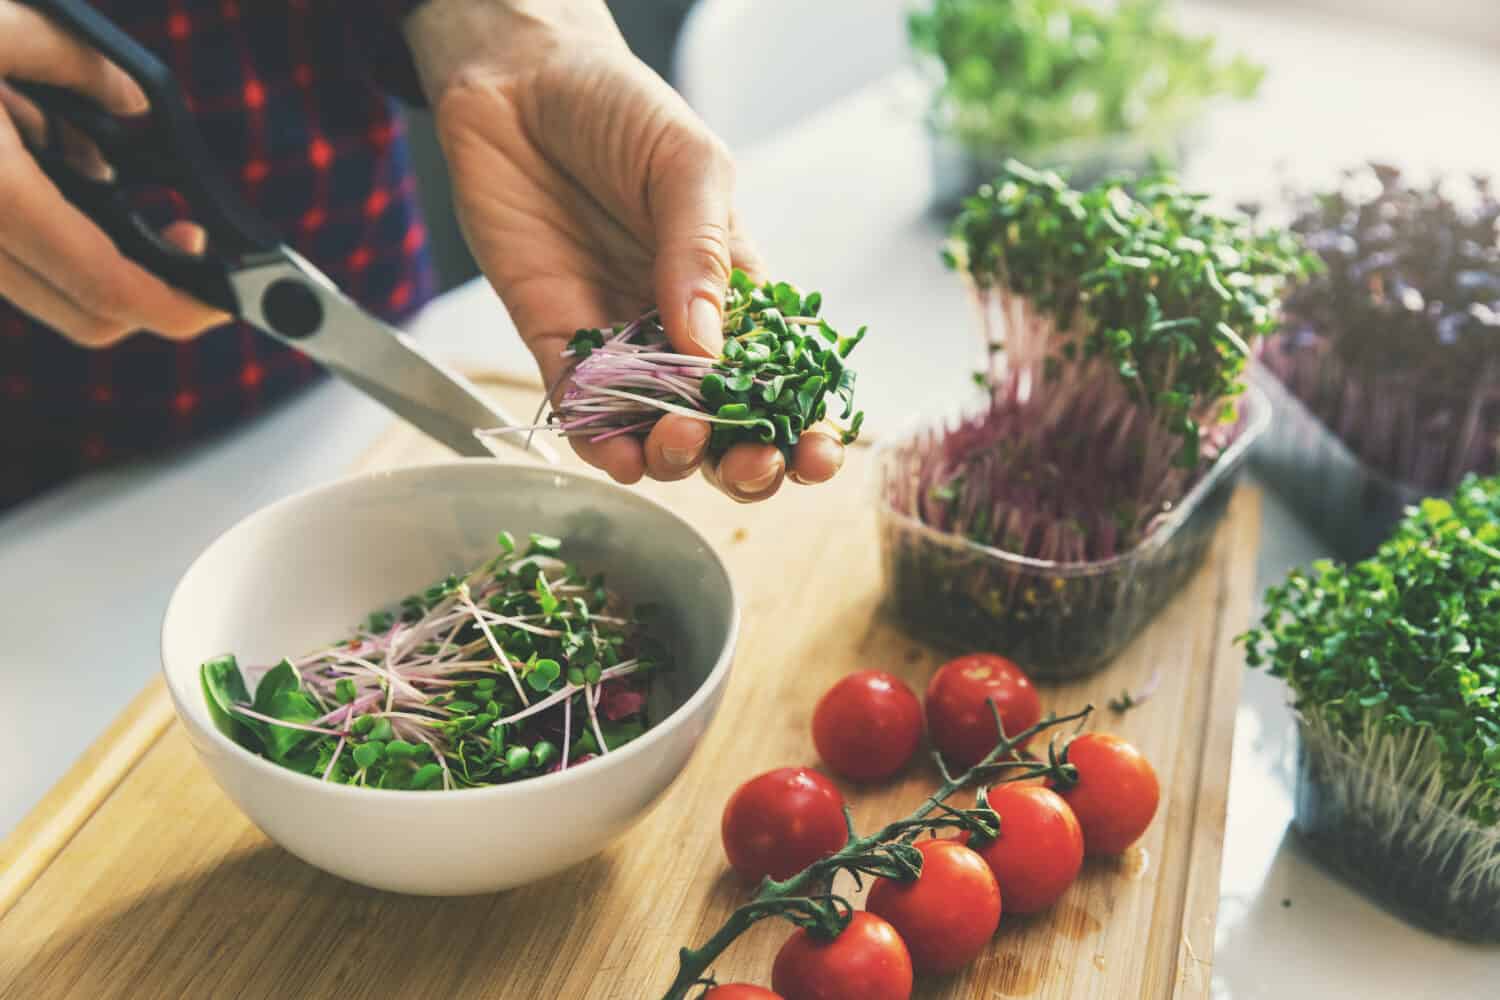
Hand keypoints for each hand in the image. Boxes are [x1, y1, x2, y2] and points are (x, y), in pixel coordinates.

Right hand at [0, 2, 223, 346]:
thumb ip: (76, 64)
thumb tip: (133, 105)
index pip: (112, 287)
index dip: (182, 305)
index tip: (227, 300)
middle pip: (90, 316)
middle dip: (153, 292)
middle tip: (188, 239)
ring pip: (51, 294)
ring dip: (98, 255)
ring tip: (91, 162)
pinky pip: (11, 264)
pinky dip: (50, 232)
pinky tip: (38, 154)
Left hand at [405, 0, 844, 499]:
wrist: (518, 80)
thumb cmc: (619, 108)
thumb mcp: (689, 166)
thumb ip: (702, 253)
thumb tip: (711, 348)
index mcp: (735, 288)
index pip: (781, 375)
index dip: (804, 424)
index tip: (817, 454)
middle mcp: (681, 328)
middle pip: (725, 424)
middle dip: (746, 462)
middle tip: (751, 465)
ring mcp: (620, 341)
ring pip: (656, 431)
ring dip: (675, 458)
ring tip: (679, 442)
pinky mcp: (556, 341)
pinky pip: (580, 411)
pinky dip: (600, 444)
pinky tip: (619, 454)